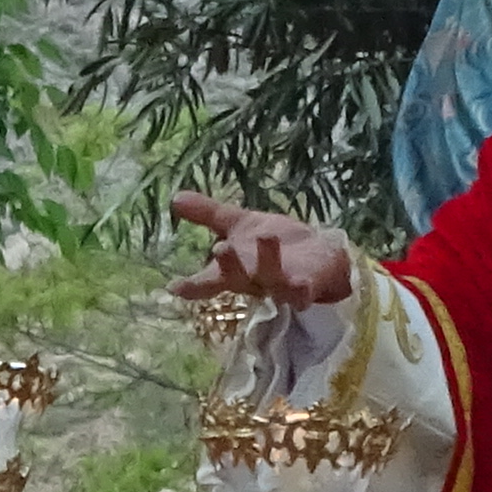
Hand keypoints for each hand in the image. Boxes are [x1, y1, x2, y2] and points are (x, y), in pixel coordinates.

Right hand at [165, 191, 356, 315]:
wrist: (317, 256)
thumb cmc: (273, 245)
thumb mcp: (238, 224)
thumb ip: (207, 214)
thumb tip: (174, 198)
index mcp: (233, 267)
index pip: (208, 279)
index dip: (192, 285)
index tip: (174, 288)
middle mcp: (252, 280)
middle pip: (237, 277)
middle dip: (229, 266)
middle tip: (220, 250)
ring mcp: (280, 285)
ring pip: (270, 279)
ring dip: (267, 261)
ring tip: (267, 237)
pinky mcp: (307, 288)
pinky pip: (303, 293)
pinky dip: (301, 290)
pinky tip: (301, 284)